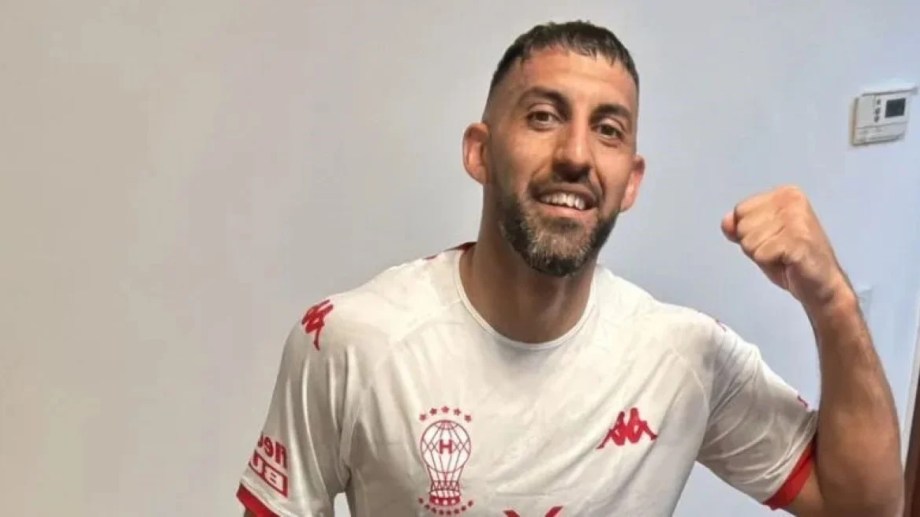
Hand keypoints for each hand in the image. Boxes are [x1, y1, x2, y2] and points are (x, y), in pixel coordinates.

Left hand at [721, 185, 850, 309]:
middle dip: (755, 244)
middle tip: (779, 250)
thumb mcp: (760, 238)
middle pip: (742, 225)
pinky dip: (771, 264)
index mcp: (784, 194)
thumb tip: (726, 222)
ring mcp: (796, 219)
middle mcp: (792, 200)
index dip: (749, 232)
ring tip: (784, 256)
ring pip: (749, 241)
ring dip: (763, 255)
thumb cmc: (791, 260)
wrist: (821, 284)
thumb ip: (740, 227)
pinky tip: (789, 262)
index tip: (773, 239)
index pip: (740, 210)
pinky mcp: (798, 239)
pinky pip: (761, 254)